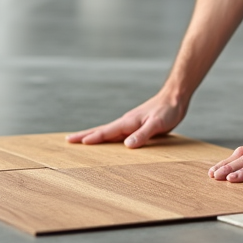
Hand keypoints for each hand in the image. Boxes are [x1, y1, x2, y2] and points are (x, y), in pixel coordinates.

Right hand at [65, 91, 187, 147]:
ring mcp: (129, 123)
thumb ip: (143, 134)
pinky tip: (106, 140)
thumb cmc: (168, 111)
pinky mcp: (135, 125)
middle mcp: (125, 122)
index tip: (79, 143)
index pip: (107, 131)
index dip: (94, 138)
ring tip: (80, 140)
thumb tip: (127, 145)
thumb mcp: (157, 124)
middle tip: (68, 140)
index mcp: (128, 122)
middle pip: (101, 130)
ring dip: (93, 135)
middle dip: (85, 135)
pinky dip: (107, 136)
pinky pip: (116, 132)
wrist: (174, 98)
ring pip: (107, 131)